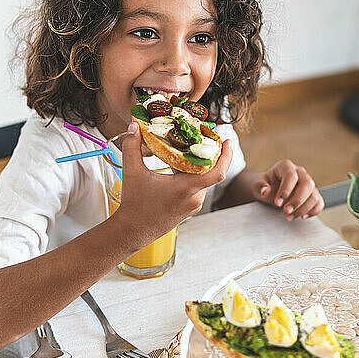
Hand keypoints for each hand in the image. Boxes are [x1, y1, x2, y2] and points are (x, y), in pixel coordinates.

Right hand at [117, 123, 232, 241]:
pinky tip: (177, 165)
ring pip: (202, 179)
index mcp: (186, 188)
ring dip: (197, 164)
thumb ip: (132, 146)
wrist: (131, 231)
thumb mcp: (132, 172)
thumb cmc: (134, 205)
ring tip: (186, 147)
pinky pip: (196, 187)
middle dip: (206, 153)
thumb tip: (133, 126)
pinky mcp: (188, 208)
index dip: (226, 156)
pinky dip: (191, 174)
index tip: (226, 141)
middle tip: (200, 136)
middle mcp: (194, 197)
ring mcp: (192, 204)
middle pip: (209, 171)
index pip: (217, 172)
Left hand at [252, 159, 323, 219]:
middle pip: (307, 184)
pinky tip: (302, 216)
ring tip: (288, 217)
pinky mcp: (312, 194)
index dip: (286, 190)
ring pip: (314, 195)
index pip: (291, 176)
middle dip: (297, 200)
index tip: (278, 203)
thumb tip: (266, 191)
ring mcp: (308, 183)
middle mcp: (299, 172)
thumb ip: (260, 187)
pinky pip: (319, 202)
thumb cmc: (264, 185)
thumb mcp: (257, 185)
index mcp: (285, 166)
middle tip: (286, 211)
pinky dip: (313, 211)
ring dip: (303, 209)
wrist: (269, 190)